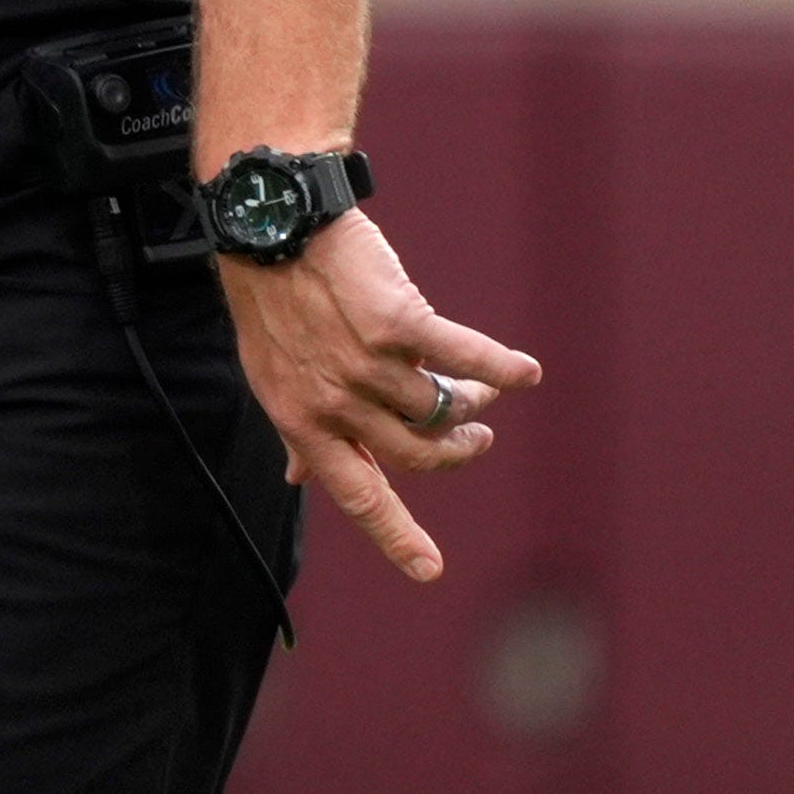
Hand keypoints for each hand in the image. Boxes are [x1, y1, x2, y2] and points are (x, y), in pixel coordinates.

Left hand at [216, 210, 539, 584]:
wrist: (271, 223)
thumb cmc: (274, 303)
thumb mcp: (272, 377)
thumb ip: (299, 432)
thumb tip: (298, 480)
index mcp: (302, 422)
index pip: (356, 494)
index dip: (394, 536)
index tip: (429, 570)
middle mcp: (334, 401)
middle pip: (419, 455)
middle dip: (457, 453)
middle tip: (476, 439)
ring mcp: (366, 363)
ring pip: (443, 408)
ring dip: (472, 400)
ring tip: (479, 384)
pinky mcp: (398, 321)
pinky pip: (464, 357)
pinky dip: (500, 367)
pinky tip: (523, 371)